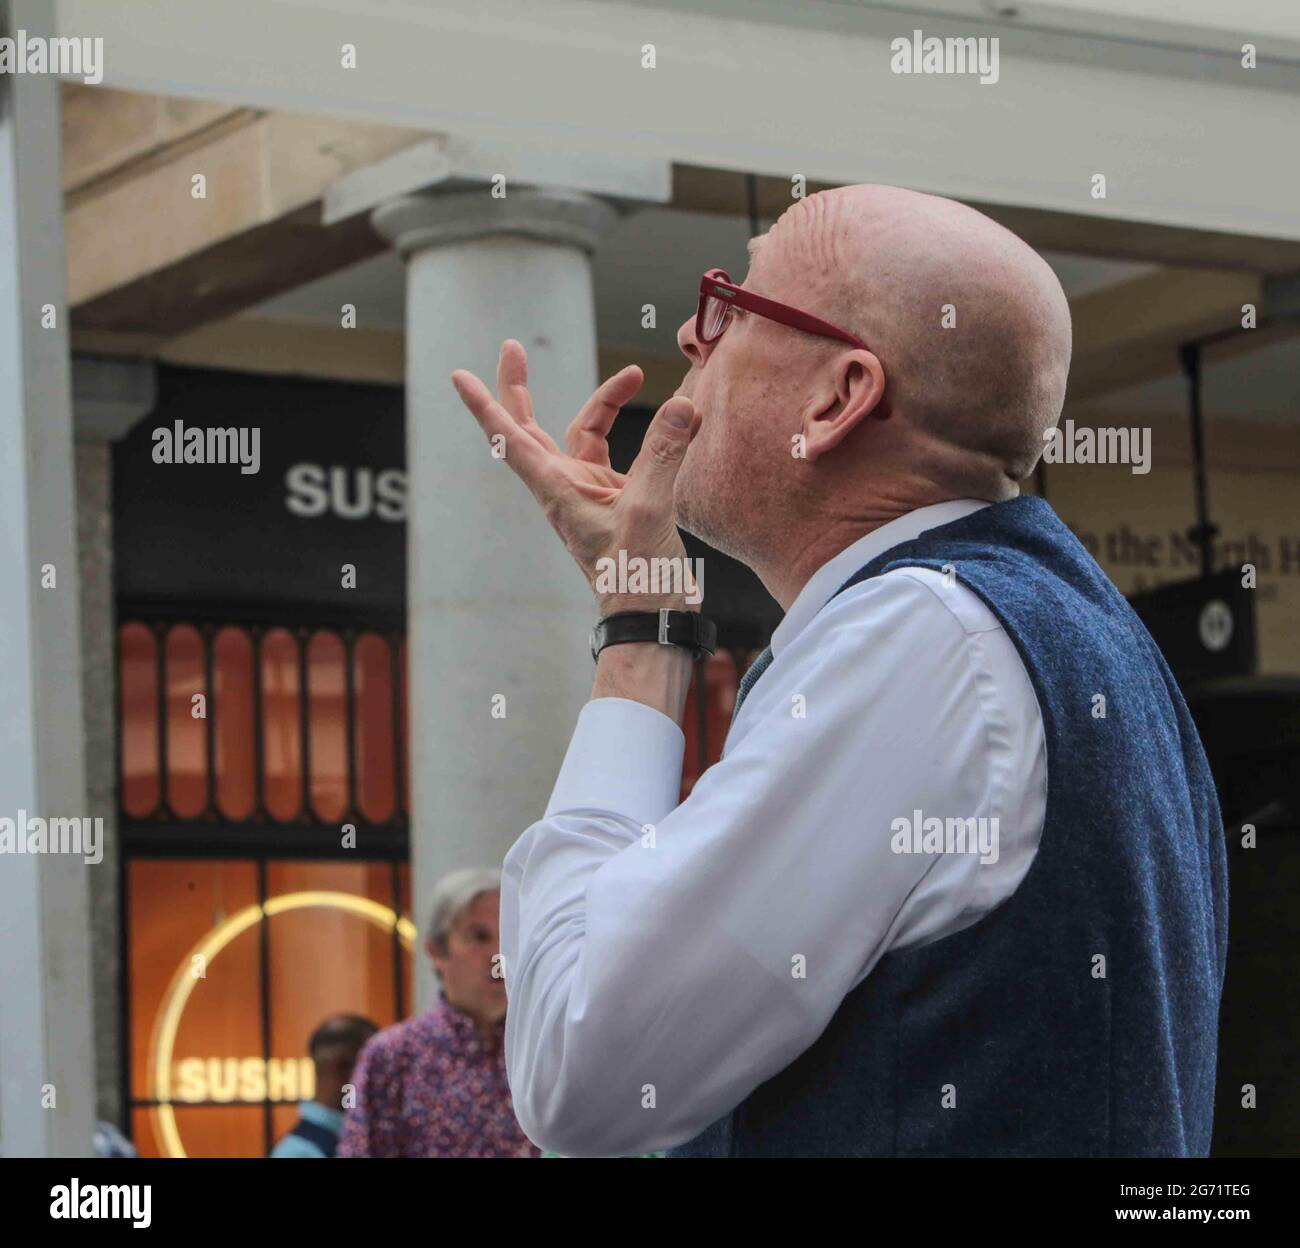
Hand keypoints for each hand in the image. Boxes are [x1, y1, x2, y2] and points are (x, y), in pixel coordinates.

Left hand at [450, 340, 701, 616]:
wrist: (651, 619)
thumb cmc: (637, 577)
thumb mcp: (650, 509)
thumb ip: (664, 452)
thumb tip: (682, 404)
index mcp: (557, 489)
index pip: (510, 438)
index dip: (484, 405)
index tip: (458, 376)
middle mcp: (566, 487)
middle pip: (532, 427)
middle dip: (521, 386)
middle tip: (512, 347)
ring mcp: (590, 493)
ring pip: (585, 433)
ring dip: (608, 402)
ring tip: (637, 375)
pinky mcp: (618, 501)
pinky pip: (624, 454)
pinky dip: (645, 434)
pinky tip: (677, 422)